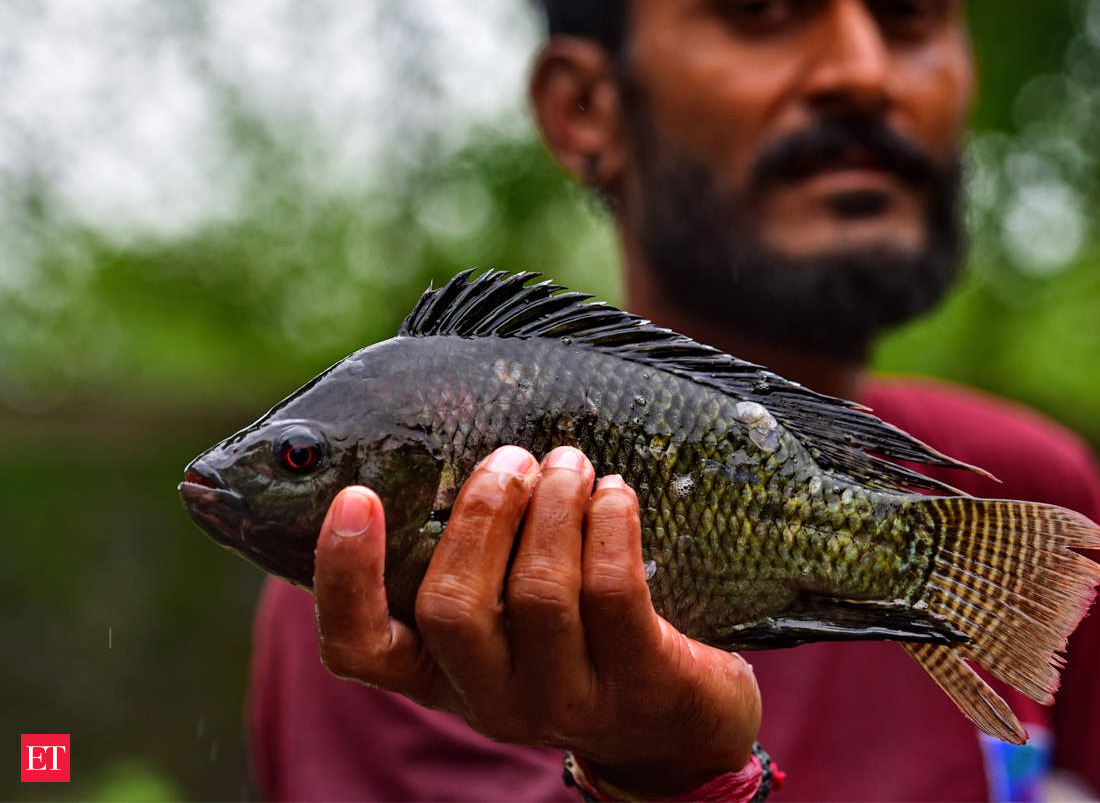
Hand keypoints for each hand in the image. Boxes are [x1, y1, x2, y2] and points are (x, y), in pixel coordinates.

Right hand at [313, 445, 761, 797]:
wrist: (676, 723)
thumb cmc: (576, 639)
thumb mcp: (507, 616)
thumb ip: (476, 558)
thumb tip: (472, 455)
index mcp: (439, 676)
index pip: (360, 649)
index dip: (343, 577)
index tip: (357, 496)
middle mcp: (491, 700)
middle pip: (453, 608)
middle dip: (482, 514)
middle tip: (513, 459)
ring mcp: (565, 702)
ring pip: (540, 592)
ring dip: (554, 506)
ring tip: (569, 463)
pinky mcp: (638, 684)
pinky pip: (613, 591)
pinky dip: (608, 524)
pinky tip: (614, 494)